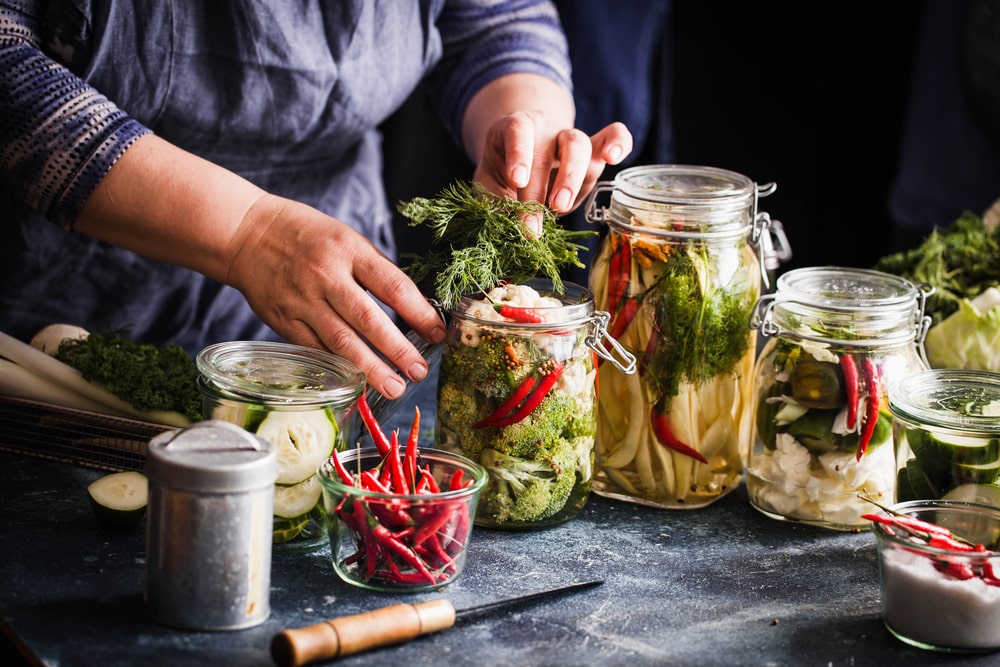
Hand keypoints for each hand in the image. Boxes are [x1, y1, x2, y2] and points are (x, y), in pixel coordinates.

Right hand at [227, 195, 445, 399]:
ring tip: (394, 387)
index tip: (438, 334)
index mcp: (349, 250)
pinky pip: (316, 349)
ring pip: (341, 342)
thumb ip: (374, 270)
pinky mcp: (284, 321)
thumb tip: (412, 306)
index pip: (392, 286)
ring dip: (370, 369)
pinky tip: (356, 382)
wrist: (246, 233)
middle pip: (368, 320)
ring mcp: (302, 301)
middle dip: (397, 350)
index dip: (419, 313)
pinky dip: (337, 367)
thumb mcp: (346, 238)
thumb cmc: (306, 234)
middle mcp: (326, 276)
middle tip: (419, 372)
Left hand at [474, 114, 631, 234]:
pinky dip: (619, 142)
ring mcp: (571, 138)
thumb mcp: (489, 182)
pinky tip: (615, 157)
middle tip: (533, 222)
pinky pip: (614, 135)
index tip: (517, 181)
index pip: (518, 131)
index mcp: (514, 128)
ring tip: (560, 207)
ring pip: (579, 145)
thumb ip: (495, 200)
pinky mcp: (593, 151)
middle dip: (542, 188)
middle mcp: (545, 129)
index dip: (519, 154)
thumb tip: (506, 226)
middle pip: (549, 148)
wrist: (523, 156)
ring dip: (571, 178)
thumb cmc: (504, 170)